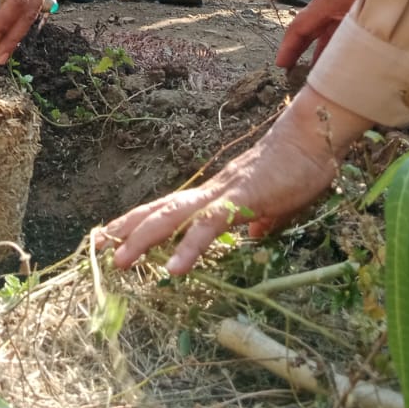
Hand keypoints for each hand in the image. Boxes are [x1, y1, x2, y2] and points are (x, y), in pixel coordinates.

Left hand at [96, 91, 367, 272]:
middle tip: (96, 247)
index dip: (139, 221)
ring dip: (144, 239)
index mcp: (215, 195)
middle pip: (159, 210)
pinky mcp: (242, 199)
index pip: (169, 209)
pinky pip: (209, 226)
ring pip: (174, 217)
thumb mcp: (274, 204)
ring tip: (120, 261)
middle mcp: (210, 192)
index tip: (111, 236)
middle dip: (127, 229)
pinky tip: (173, 269)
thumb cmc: (296, 168)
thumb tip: (251, 235)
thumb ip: (258, 219)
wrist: (312, 138)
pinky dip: (189, 248)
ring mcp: (223, 194)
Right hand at [276, 0, 367, 69]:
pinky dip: (335, 42)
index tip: (280, 65)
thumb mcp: (364, 4)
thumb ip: (354, 30)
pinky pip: (339, 25)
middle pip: (310, 29)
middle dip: (299, 50)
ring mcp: (342, 1)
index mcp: (326, 0)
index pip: (300, 26)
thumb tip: (347, 58)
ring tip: (318, 72)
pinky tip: (342, 55)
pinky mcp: (355, 1)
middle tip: (292, 72)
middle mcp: (330, 1)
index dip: (289, 46)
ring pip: (326, 29)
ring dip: (320, 49)